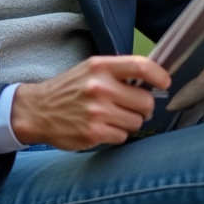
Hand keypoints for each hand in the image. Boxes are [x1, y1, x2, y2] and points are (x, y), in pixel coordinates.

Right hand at [11, 55, 170, 149]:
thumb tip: (152, 79)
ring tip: (112, 117)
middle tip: (132, 107)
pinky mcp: (93, 133)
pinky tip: (102, 128)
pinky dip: (117, 134)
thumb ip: (118, 72)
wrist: (37, 110)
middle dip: (143, 107)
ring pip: (136, 121)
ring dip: (129, 122)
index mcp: (101, 67)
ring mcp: (97, 112)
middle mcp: (100, 88)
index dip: (160, 76)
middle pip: (145, 101)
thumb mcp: (90, 70)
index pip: (141, 66)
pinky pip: (122, 136)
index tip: (165, 83)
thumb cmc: (69, 89)